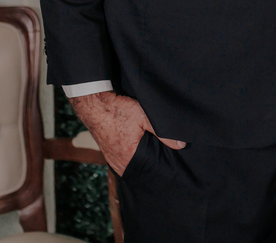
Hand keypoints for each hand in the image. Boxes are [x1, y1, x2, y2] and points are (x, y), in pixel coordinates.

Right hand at [68, 91, 185, 175]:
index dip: (161, 165)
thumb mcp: (144, 118)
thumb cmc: (118, 110)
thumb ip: (163, 133)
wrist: (94, 105)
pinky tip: (140, 151)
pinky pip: (124, 161)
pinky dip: (133, 158)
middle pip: (141, 169)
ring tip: (154, 154)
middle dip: (152, 164)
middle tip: (165, 159)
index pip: (150, 169)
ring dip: (142, 161)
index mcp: (128, 157)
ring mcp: (112, 160)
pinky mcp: (108, 154)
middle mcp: (118, 163)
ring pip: (132, 166)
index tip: (171, 163)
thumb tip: (181, 145)